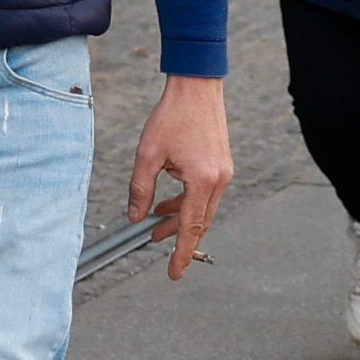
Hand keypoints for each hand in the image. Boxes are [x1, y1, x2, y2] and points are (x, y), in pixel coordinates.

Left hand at [126, 76, 233, 277]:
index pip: (191, 227)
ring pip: (202, 208)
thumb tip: (136, 216)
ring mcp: (224, 172)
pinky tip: (169, 200)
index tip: (174, 274)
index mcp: (202, 180)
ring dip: (180, 218)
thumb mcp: (148, 154)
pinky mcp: (222, 164)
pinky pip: (205, 194)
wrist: (196, 86)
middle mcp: (219, 180)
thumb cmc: (172, 116)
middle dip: (177, 236)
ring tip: (157, 223)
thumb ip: (141, 189)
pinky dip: (188, 202)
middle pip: (199, 221)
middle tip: (155, 244)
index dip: (181, 253)